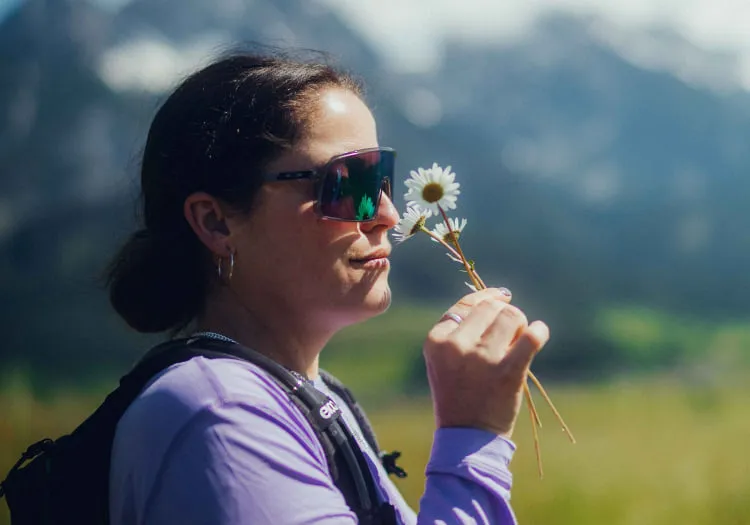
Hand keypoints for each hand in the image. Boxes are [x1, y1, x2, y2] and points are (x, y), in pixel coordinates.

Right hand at [424, 288, 549, 438]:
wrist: (467, 437)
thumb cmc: (457, 395)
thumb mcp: (444, 360)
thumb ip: (460, 331)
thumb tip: (496, 299)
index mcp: (437, 340)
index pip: (466, 304)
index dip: (488, 296)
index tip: (503, 295)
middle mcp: (456, 345)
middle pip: (490, 307)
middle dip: (505, 312)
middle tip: (511, 329)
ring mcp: (482, 358)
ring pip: (511, 317)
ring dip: (520, 324)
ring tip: (519, 340)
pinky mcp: (507, 372)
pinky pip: (531, 337)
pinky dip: (539, 331)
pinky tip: (539, 332)